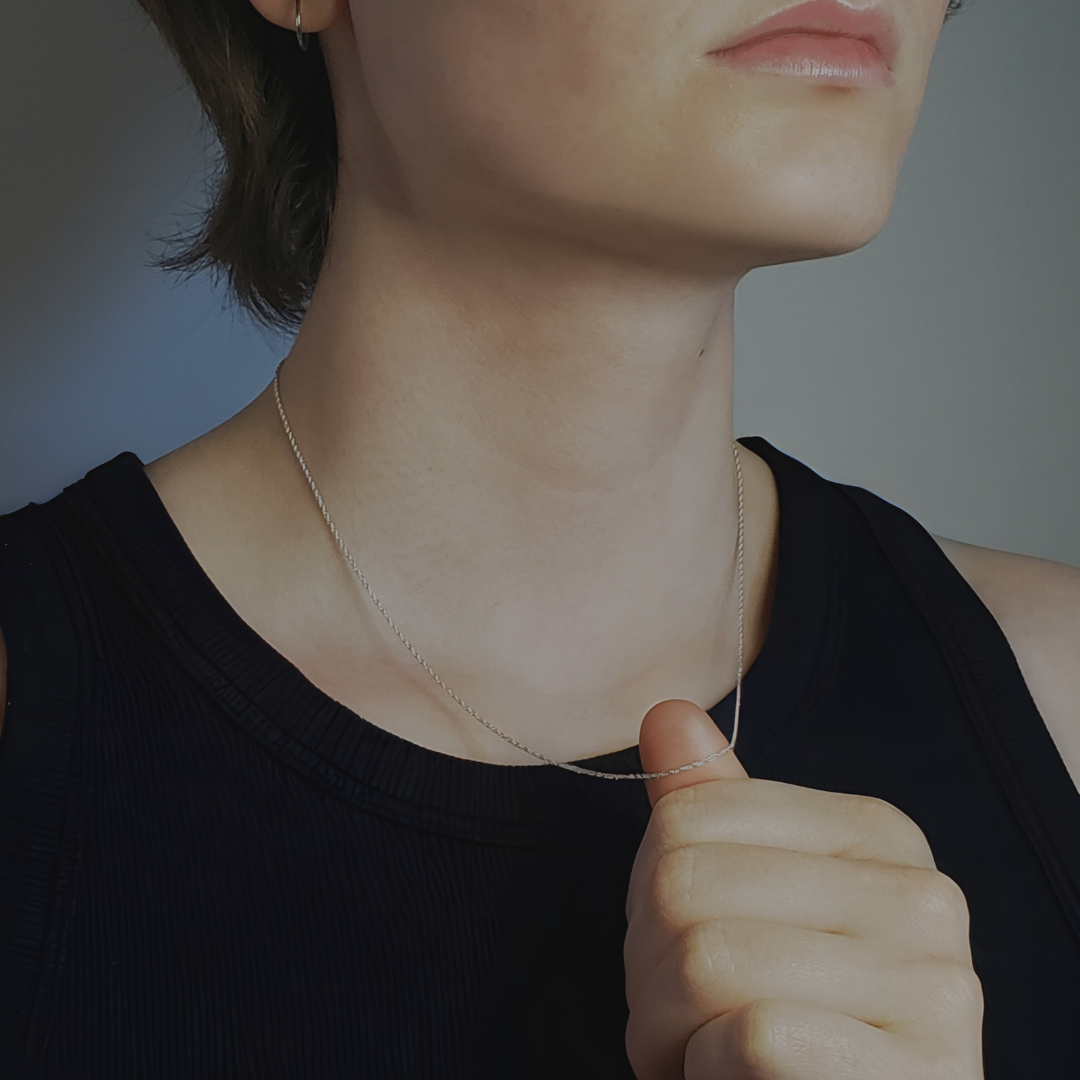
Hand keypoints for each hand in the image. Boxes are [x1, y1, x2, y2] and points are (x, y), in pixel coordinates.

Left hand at [624, 700, 983, 1079]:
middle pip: (686, 885)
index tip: (669, 949)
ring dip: (663, 1030)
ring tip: (696, 1054)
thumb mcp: (741, 907)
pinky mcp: (920, 1071)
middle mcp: (921, 895)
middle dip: (645, 970)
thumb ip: (709, 812)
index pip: (690, 817)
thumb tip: (667, 713)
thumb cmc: (782, 1022)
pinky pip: (750, 1034)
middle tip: (673, 1019)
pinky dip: (707, 1069)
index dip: (645, 895)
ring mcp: (933, 987)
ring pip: (708, 960)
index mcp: (878, 834)